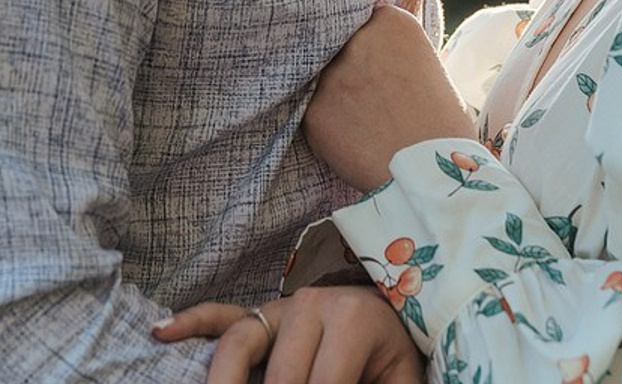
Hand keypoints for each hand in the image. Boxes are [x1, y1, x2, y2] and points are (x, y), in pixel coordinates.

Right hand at [152, 288, 420, 382]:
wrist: (390, 312)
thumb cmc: (393, 355)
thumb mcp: (400, 381)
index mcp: (355, 320)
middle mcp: (314, 305)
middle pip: (280, 378)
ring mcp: (282, 305)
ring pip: (240, 345)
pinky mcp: (262, 312)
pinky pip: (221, 315)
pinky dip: (192, 321)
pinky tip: (161, 331)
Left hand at [305, 5, 475, 190]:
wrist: (433, 172)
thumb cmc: (440, 122)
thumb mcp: (425, 65)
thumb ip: (391, 50)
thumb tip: (367, 54)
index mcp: (392, 21)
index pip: (362, 19)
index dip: (366, 44)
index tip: (375, 62)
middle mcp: (360, 39)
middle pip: (338, 45)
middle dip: (347, 65)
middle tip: (365, 94)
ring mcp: (334, 75)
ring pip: (322, 80)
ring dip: (335, 96)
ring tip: (363, 122)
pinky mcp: (315, 111)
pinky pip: (314, 114)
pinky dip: (329, 127)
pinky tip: (354, 141)